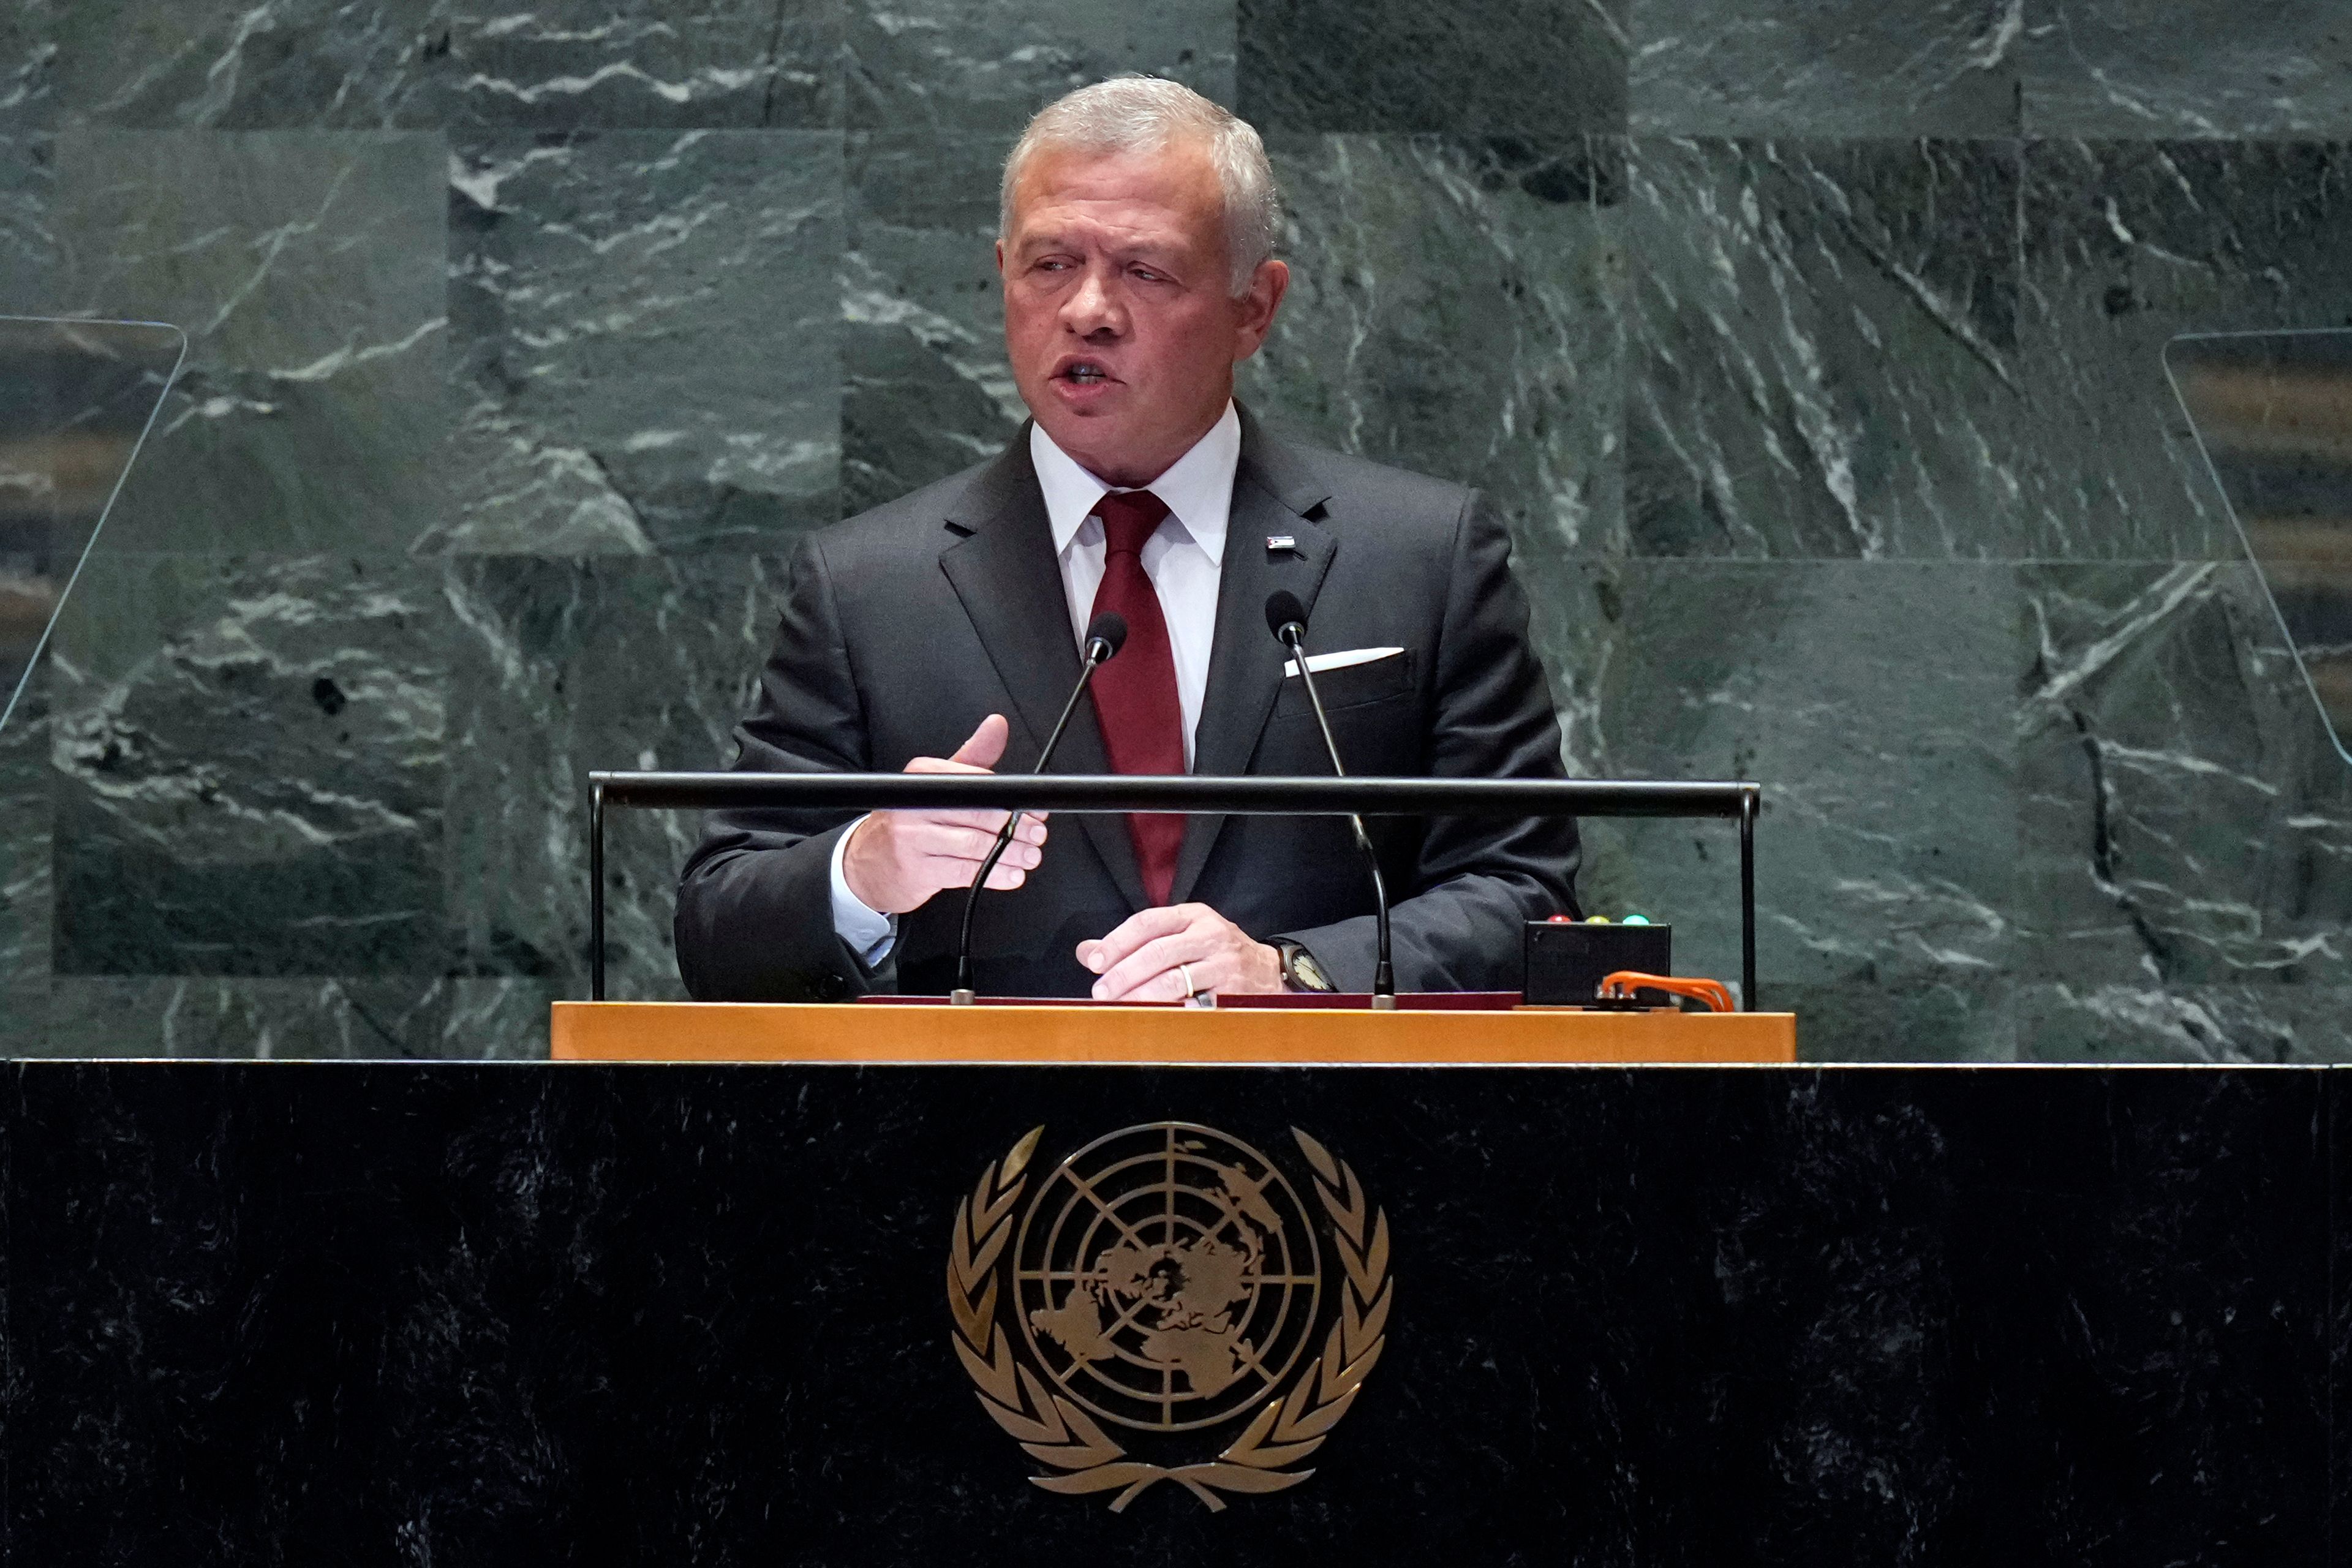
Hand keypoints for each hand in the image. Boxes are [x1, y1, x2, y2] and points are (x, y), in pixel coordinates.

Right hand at [841, 714, 1048, 915]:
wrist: (867, 864)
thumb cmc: (910, 823)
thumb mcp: (937, 784)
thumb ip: (972, 758)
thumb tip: (997, 725)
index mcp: (922, 776)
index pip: (975, 782)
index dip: (1010, 798)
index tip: (1034, 809)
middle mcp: (915, 804)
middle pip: (978, 814)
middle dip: (1015, 827)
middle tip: (1037, 834)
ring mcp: (913, 838)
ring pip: (975, 844)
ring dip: (1010, 852)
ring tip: (1030, 855)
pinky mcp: (917, 870)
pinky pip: (965, 872)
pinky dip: (994, 874)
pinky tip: (1011, 874)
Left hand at [1076, 904, 1284, 1001]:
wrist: (1269, 971)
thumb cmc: (1214, 952)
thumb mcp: (1180, 935)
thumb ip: (1134, 942)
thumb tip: (1087, 952)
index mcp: (1193, 916)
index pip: (1148, 922)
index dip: (1118, 942)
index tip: (1096, 962)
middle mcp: (1210, 935)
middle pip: (1158, 952)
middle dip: (1124, 974)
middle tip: (1101, 992)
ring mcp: (1223, 964)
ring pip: (1174, 981)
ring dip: (1140, 996)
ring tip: (1118, 1008)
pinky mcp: (1232, 992)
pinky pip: (1194, 1005)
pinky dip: (1168, 1013)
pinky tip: (1150, 1019)